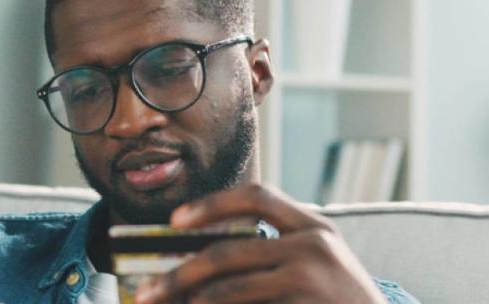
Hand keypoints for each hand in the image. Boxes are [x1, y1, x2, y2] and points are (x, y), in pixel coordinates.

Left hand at [135, 184, 385, 303]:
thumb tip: (205, 255)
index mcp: (315, 225)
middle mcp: (315, 245)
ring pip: (229, 289)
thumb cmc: (339, 300)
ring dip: (188, 301)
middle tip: (149, 288)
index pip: (258, 195)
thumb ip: (280, 246)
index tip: (175, 219)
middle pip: (229, 250)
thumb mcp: (321, 261)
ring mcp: (312, 278)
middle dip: (180, 271)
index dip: (212, 204)